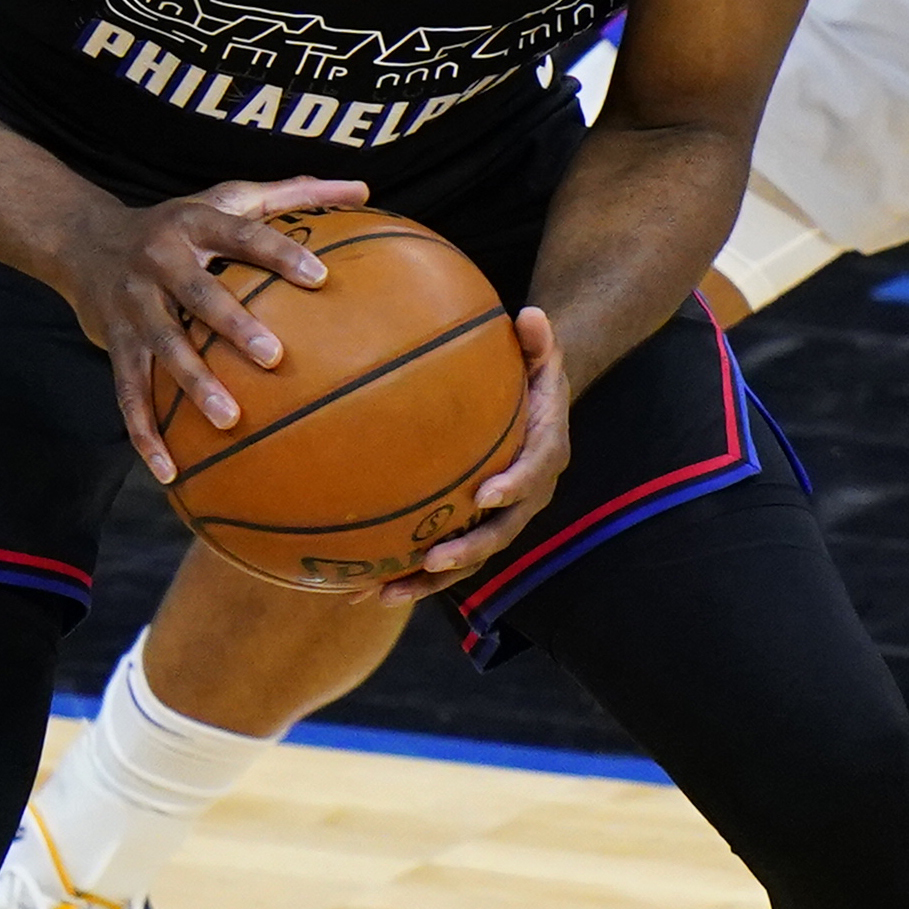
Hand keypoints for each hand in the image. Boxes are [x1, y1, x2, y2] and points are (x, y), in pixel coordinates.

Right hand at [51, 175, 371, 483]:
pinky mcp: (114, 345)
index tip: (320, 276)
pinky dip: (145, 435)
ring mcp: (133, 306)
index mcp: (195, 225)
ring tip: (230, 420)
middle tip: (275, 357)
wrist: (83, 241)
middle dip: (234, 326)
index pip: (243, 236)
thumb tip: (363, 187)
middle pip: (199, 295)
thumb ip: (294, 194)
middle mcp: (160, 262)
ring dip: (194, 385)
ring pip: (163, 348)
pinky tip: (170, 473)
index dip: (280, 253)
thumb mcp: (229, 198)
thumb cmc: (180, 223)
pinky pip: (128, 393)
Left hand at [380, 307, 569, 602]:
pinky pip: (443, 560)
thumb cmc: (533, 379)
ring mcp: (499, 518)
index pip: (535, 473)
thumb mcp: (543, 356)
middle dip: (468, 550)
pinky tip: (363, 590)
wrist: (537, 412)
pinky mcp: (473, 529)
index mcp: (545, 454)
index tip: (486, 495)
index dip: (514, 487)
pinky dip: (407, 578)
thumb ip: (539, 341)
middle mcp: (526, 496)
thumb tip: (532, 314)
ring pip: (469, 559)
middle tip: (435, 559)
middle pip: (501, 532)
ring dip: (429, 582)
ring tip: (386, 594)